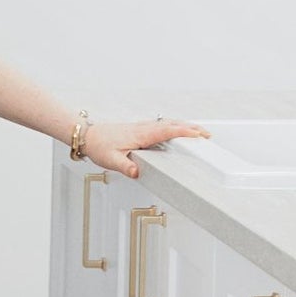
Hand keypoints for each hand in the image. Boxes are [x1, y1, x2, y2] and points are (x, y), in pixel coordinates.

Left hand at [83, 117, 209, 179]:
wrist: (88, 136)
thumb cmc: (99, 145)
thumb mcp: (110, 160)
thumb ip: (125, 167)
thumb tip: (136, 172)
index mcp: (140, 135)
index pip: (167, 131)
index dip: (184, 132)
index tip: (198, 135)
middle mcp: (143, 128)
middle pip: (172, 125)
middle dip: (191, 129)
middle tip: (207, 135)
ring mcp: (143, 127)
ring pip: (168, 124)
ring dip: (185, 126)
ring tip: (200, 133)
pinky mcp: (140, 129)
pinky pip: (162, 126)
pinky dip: (175, 127)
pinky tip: (179, 132)